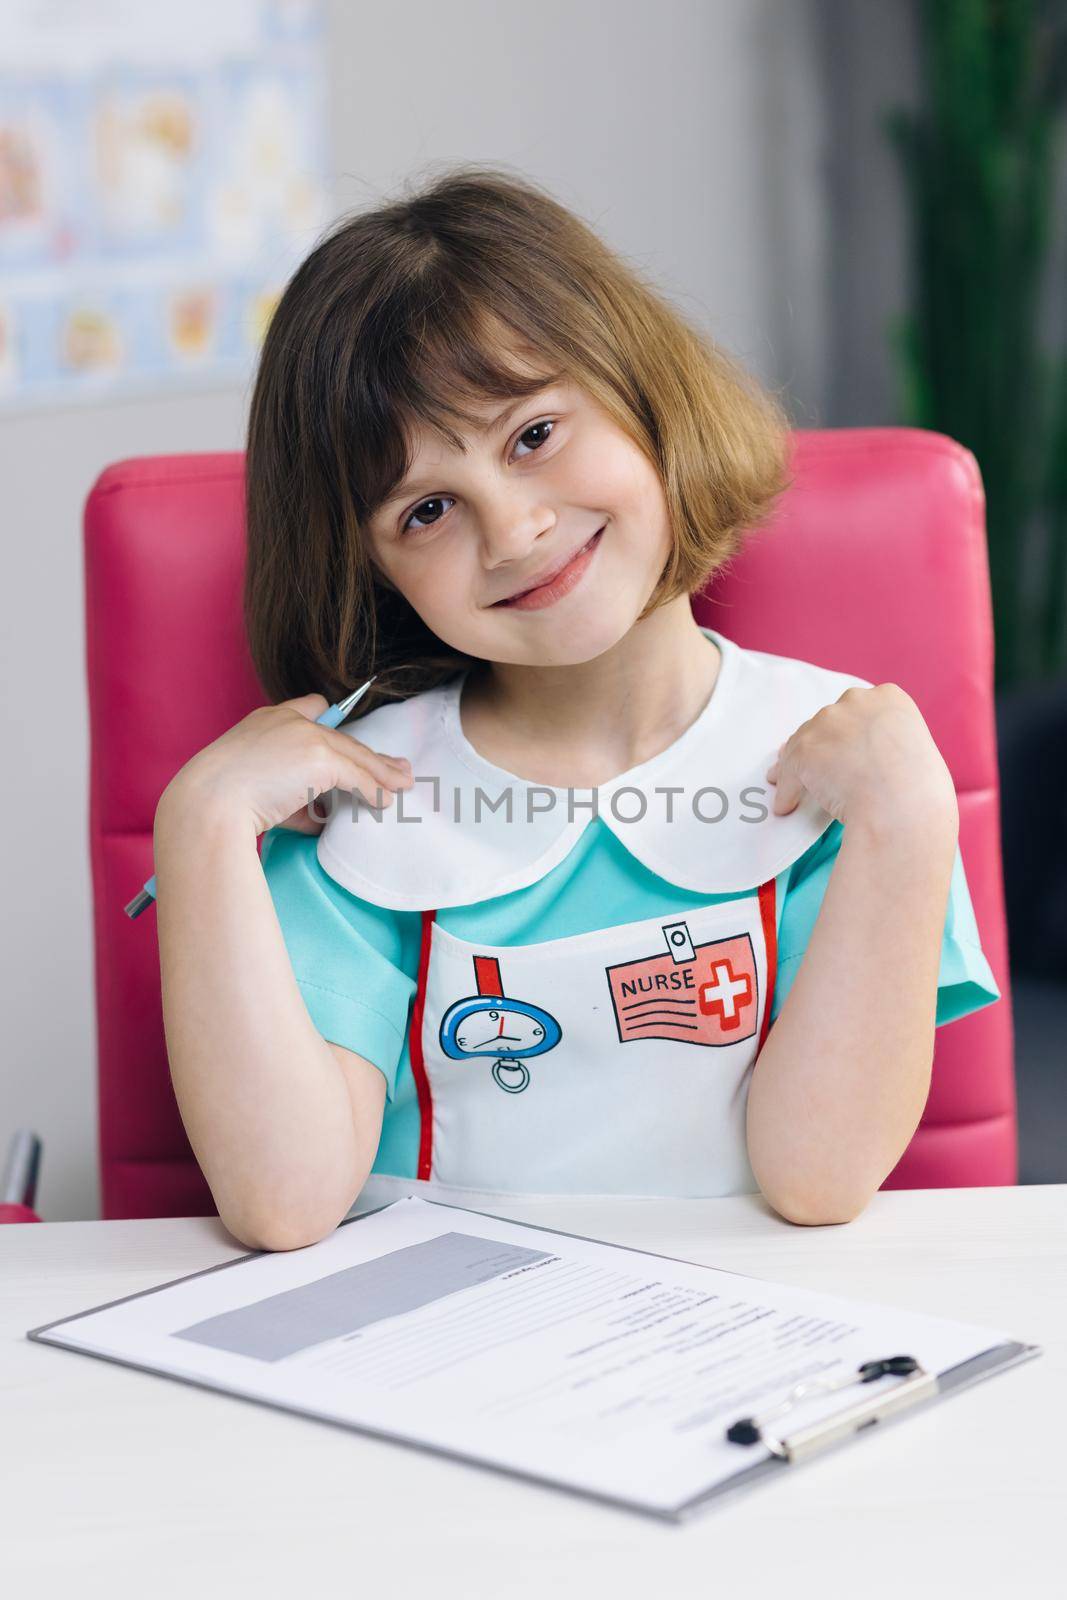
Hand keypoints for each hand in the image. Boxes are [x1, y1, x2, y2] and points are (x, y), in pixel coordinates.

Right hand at [157, 693, 413, 837]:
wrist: (208, 804)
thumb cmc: (219, 803)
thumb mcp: (256, 789)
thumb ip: (292, 797)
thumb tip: (322, 818)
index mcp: (268, 719)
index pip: (310, 708)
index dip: (331, 727)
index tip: (347, 743)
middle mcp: (289, 719)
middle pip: (341, 737)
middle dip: (370, 756)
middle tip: (394, 769)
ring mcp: (306, 736)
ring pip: (355, 756)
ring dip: (382, 773)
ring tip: (401, 785)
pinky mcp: (320, 758)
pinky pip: (358, 777)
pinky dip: (374, 791)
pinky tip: (385, 802)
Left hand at [764, 684, 957, 831]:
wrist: (903, 805)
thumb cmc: (921, 790)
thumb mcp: (918, 750)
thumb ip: (889, 744)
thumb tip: (865, 759)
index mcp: (889, 697)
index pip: (858, 710)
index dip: (849, 732)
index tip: (845, 748)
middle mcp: (855, 702)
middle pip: (828, 723)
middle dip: (822, 746)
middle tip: (819, 768)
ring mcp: (828, 723)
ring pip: (804, 745)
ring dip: (798, 768)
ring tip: (792, 789)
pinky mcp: (805, 750)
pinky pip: (790, 772)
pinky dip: (788, 790)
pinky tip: (787, 805)